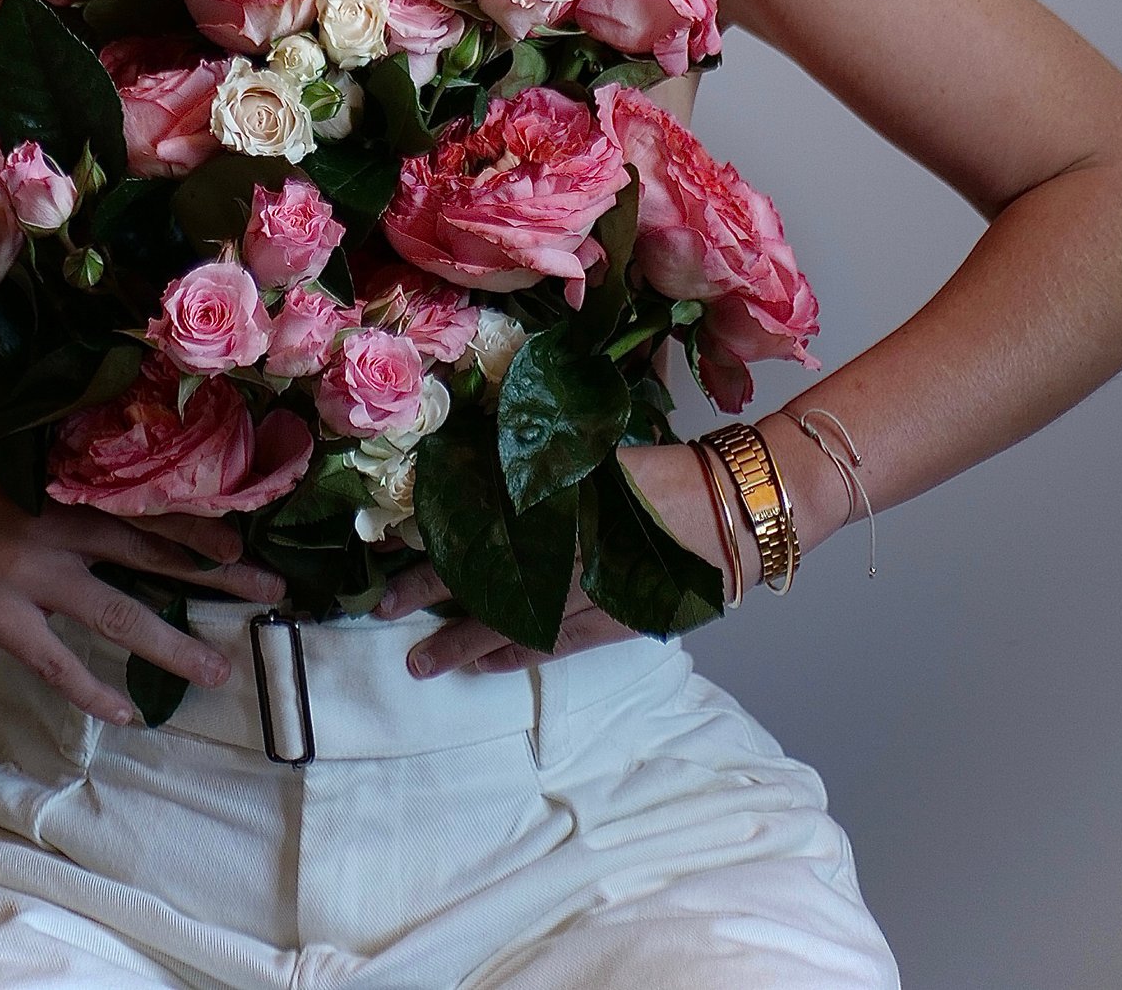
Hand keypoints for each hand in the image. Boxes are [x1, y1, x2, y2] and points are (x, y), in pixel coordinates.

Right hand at [0, 427, 287, 724]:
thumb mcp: (12, 447)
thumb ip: (64, 462)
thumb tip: (119, 470)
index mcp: (67, 480)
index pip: (152, 501)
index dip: (204, 520)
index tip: (252, 534)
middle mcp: (60, 528)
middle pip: (154, 554)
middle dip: (216, 575)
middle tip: (269, 590)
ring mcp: (30, 578)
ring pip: (118, 616)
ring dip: (172, 644)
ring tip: (217, 671)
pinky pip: (56, 663)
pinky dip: (92, 690)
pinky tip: (126, 712)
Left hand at [372, 442, 754, 676]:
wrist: (739, 505)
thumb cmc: (670, 470)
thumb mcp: (600, 455)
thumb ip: (547, 465)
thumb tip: (488, 462)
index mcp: (564, 501)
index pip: (484, 525)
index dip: (436, 541)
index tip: (394, 550)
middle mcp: (569, 550)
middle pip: (487, 576)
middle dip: (431, 594)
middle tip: (382, 611)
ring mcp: (592, 591)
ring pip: (514, 620)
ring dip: (464, 640)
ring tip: (421, 661)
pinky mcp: (618, 619)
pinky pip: (558, 646)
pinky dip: (520, 656)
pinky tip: (486, 665)